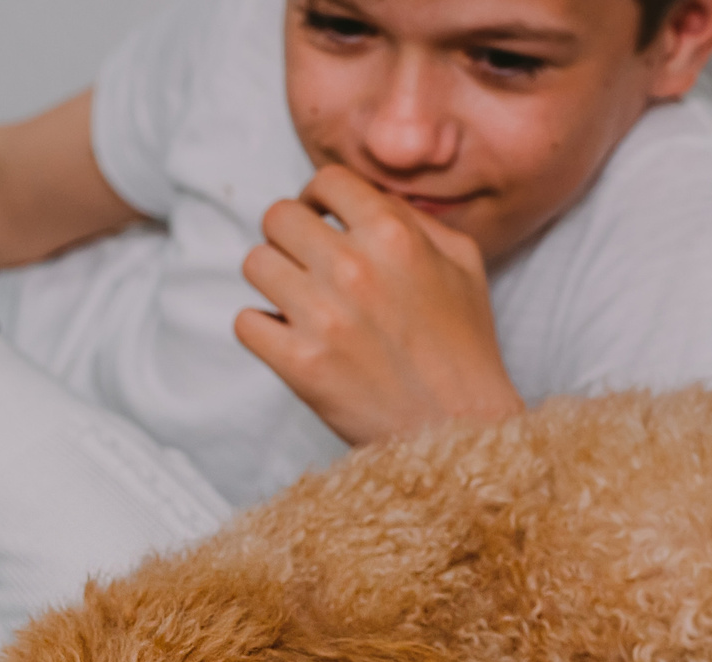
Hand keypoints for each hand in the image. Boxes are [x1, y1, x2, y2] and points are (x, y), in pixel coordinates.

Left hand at [235, 164, 523, 446]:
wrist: (461, 429)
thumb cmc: (465, 347)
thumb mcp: (462, 263)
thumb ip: (415, 219)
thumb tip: (366, 198)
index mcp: (394, 235)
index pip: (326, 181)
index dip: (317, 196)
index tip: (319, 216)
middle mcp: (353, 269)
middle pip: (278, 217)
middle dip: (289, 236)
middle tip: (304, 262)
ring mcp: (322, 318)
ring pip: (255, 264)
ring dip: (272, 280)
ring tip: (297, 301)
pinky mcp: (300, 365)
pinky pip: (245, 322)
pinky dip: (262, 329)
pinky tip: (289, 337)